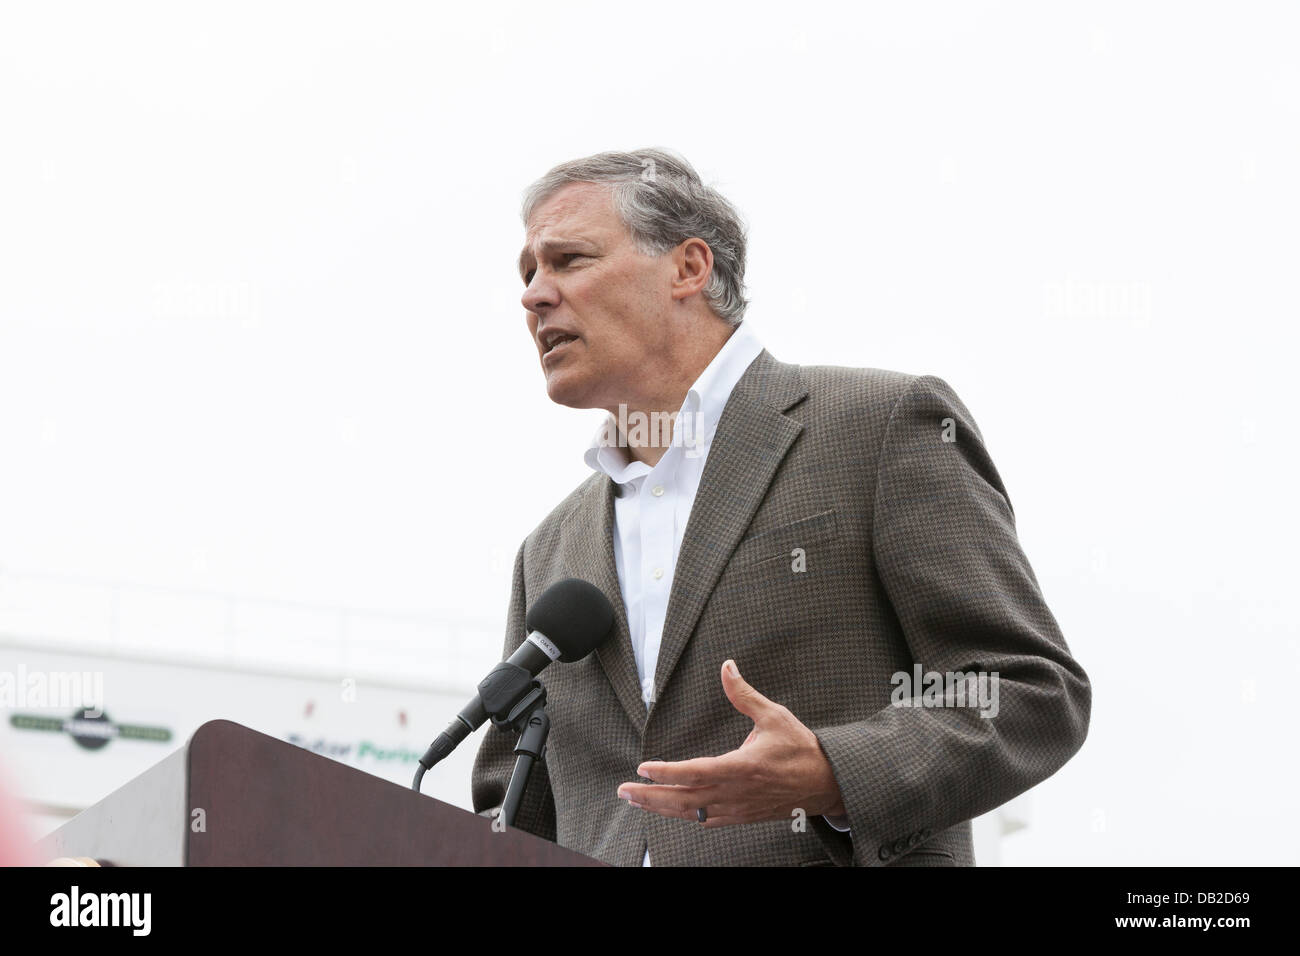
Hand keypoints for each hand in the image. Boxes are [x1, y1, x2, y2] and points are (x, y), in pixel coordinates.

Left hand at [616, 659, 846, 826]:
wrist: (827, 783)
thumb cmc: (801, 748)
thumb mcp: (774, 716)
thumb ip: (744, 694)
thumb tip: (727, 666)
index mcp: (742, 768)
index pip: (695, 772)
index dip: (666, 773)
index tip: (642, 769)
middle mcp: (736, 793)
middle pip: (685, 798)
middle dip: (650, 796)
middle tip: (624, 791)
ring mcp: (738, 809)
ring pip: (692, 812)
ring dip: (661, 807)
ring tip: (636, 800)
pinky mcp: (743, 817)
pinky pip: (707, 819)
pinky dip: (685, 815)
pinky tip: (670, 809)